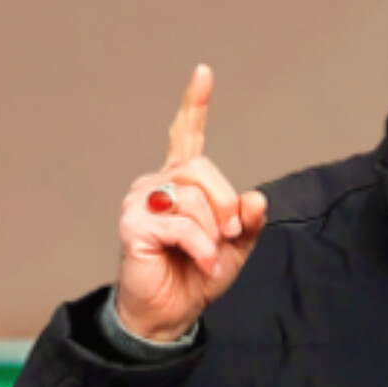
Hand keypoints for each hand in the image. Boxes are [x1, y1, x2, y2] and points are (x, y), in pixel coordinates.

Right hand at [116, 64, 268, 343]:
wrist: (170, 314)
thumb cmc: (195, 277)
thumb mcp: (235, 248)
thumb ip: (247, 221)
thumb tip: (255, 198)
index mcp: (180, 183)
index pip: (186, 136)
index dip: (195, 105)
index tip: (204, 72)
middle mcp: (156, 184)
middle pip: (202, 169)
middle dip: (225, 206)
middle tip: (227, 236)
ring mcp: (139, 201)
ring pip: (194, 198)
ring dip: (213, 235)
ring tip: (209, 258)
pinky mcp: (132, 223)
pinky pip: (182, 224)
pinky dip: (202, 248)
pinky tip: (202, 264)